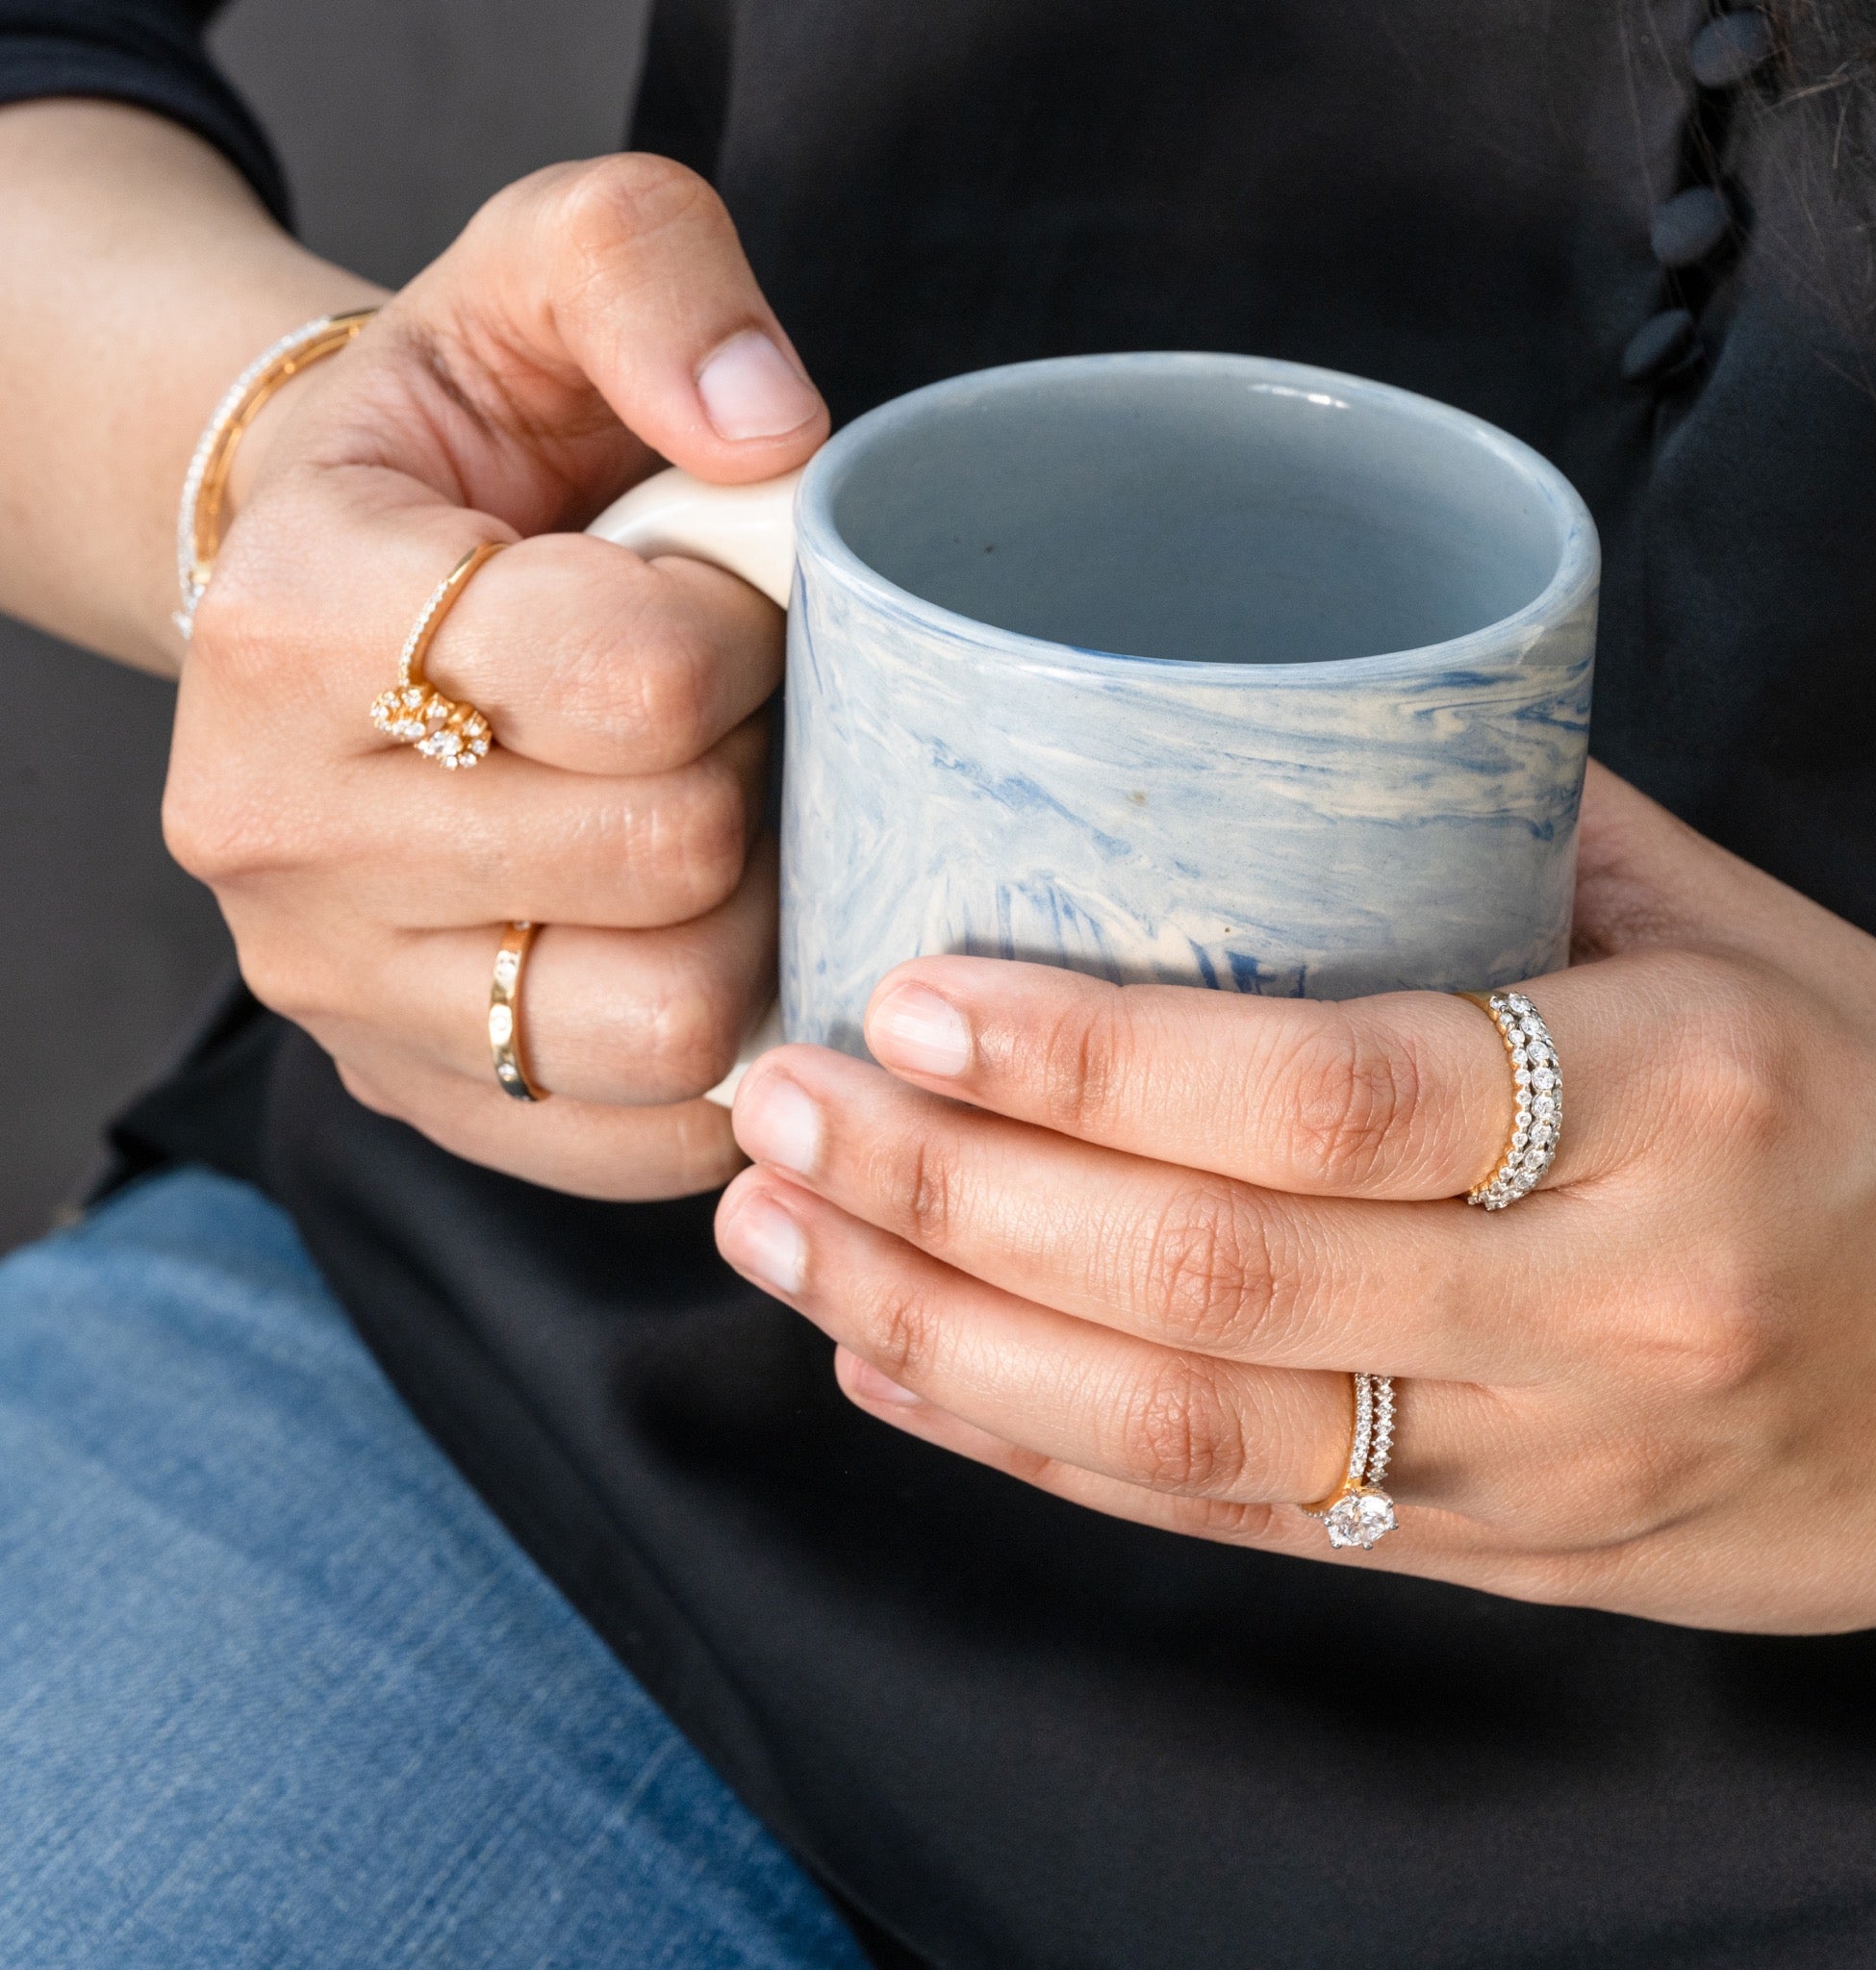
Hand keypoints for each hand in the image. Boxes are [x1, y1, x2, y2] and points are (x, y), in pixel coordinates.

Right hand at [165, 156, 827, 1196]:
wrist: (336, 600)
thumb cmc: (463, 449)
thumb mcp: (533, 283)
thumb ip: (652, 274)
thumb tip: (773, 434)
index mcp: (301, 618)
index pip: (642, 681)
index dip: (747, 639)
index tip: (721, 613)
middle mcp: (278, 827)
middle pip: (675, 860)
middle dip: (759, 778)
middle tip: (734, 728)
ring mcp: (336, 986)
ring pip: (671, 1019)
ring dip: (754, 922)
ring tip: (722, 833)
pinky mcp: (414, 1089)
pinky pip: (641, 1133)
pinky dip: (722, 1049)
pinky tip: (709, 942)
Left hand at [715, 764, 1875, 1631]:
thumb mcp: (1731, 937)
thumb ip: (1500, 839)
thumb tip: (1262, 731)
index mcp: (1682, 1104)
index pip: (1334, 1094)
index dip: (1095, 1062)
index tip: (910, 998)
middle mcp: (1602, 1308)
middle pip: (1209, 1279)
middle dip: (949, 1196)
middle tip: (772, 1107)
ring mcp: (1542, 1464)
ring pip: (1182, 1431)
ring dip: (943, 1334)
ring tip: (777, 1238)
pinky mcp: (1494, 1560)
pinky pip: (1225, 1513)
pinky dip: (1031, 1445)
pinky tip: (894, 1363)